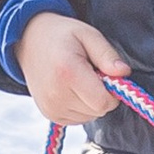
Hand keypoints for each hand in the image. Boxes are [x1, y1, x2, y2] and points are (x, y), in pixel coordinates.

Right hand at [17, 10, 129, 125]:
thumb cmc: (62, 35)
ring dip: (91, 101)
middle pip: (98, 110)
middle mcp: (57, 95)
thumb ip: (107, 55)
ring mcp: (51, 108)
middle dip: (101, 94)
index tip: (105, 75)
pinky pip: (79, 119)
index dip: (112, 92)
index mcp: (67, 73)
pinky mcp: (50, 115)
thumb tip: (124, 73)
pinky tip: (71, 88)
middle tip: (89, 73)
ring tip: (78, 79)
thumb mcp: (88, 35)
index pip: (103, 103)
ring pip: (90, 116)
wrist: (28, 40)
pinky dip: (81, 106)